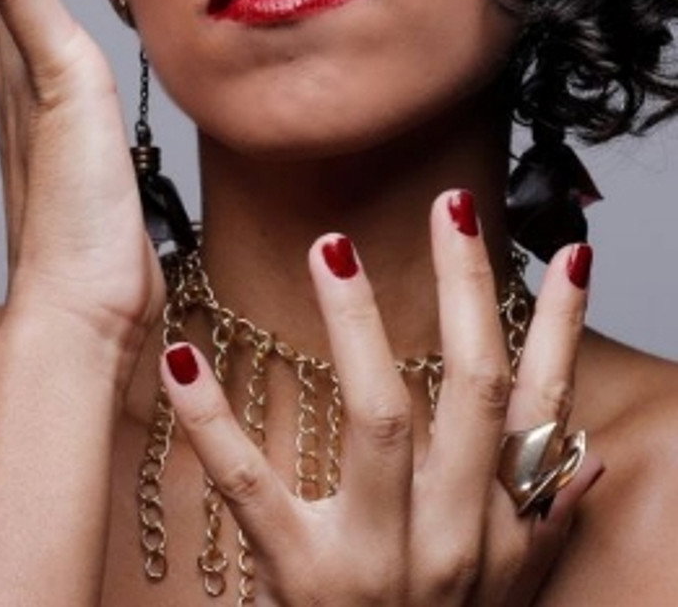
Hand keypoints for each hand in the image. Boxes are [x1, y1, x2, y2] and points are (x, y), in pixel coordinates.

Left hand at [159, 191, 600, 604]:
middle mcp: (450, 536)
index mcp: (495, 526)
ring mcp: (375, 557)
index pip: (543, 407)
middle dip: (469, 290)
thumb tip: (587, 453)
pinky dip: (215, 419)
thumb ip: (543, 521)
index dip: (563, 327)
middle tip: (451, 205)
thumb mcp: (505, 591)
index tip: (570, 251)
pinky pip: (252, 486)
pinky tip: (186, 356)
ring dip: (360, 326)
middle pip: (472, 388)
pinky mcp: (298, 577)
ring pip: (382, 418)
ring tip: (335, 246)